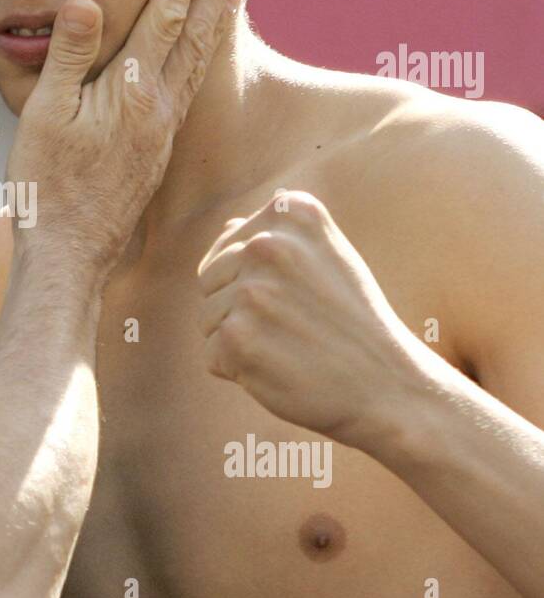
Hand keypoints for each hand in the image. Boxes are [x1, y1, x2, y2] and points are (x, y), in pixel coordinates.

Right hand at [8, 0, 242, 278]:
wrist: (69, 254)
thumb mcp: (44, 115)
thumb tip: (87, 1)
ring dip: (214, 22)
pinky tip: (198, 55)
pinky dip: (200, 58)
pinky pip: (187, 90)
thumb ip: (68, 56)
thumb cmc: (47, 186)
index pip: (164, 18)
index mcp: (132, 93)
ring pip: (197, 64)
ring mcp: (162, 132)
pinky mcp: (157, 152)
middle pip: (195, 35)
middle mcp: (159, 109)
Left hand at [196, 190, 426, 447]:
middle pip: (210, 279)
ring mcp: (251, 290)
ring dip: (240, 342)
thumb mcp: (329, 259)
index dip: (257, 281)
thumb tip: (226, 227)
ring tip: (292, 346)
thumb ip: (278, 239)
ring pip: (208, 319)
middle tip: (296, 326)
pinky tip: (281, 369)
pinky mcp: (237, 337)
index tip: (302, 296)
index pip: (228, 246)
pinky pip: (212, 356)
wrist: (389, 385)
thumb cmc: (353, 322)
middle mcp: (267, 243)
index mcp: (291, 212)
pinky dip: (238, 371)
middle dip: (240, 309)